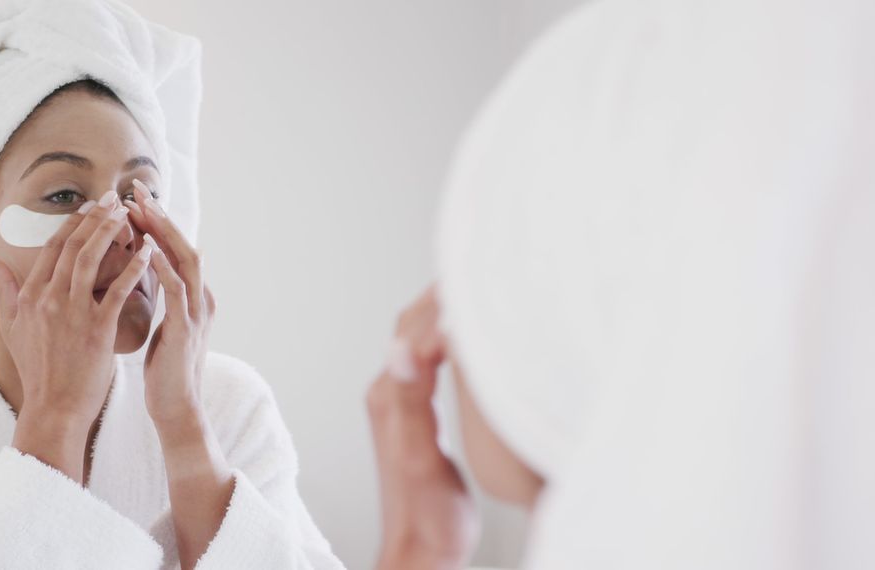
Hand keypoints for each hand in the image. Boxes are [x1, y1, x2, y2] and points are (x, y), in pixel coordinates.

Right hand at [0, 196, 151, 479]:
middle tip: (113, 199)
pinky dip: (133, 268)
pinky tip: (148, 252)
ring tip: (128, 215)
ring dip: (110, 233)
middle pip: (72, 248)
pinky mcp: (96, 328)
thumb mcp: (11, 325)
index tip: (90, 205)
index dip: (73, 224)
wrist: (53, 407)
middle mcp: (48, 299)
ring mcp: (71, 312)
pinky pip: (118, 290)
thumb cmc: (38, 368)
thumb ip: (1, 286)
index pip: (53, 248)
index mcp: (30, 295)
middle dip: (94, 219)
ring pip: (91, 261)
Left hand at [127, 181, 233, 566]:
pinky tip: (145, 249)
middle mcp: (200, 298)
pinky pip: (177, 290)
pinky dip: (162, 266)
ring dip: (163, 232)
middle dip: (160, 215)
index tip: (130, 200)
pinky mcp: (187, 329)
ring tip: (141, 209)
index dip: (154, 222)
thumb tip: (132, 276)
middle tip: (136, 189)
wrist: (178, 410)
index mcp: (191, 297)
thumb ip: (153, 300)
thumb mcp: (159, 327)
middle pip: (183, 244)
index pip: (173, 249)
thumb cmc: (164, 372)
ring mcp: (197, 312)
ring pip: (185, 259)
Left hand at [367, 286, 478, 569]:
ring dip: (447, 313)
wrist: (422, 553)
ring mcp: (402, 403)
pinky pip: (433, 360)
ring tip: (481, 289)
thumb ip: (414, 403)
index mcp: (389, 396)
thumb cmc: (427, 518)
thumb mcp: (422, 459)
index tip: (477, 272)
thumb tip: (404, 348)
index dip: (443, 298)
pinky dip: (453, 339)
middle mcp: (390, 392)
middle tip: (485, 266)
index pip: (413, 327)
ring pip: (422, 339)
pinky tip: (474, 336)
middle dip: (444, 296)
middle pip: (413, 325)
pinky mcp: (417, 415)